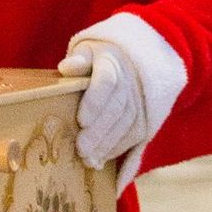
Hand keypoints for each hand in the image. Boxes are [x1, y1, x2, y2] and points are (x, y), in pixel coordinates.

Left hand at [58, 40, 146, 169]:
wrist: (126, 61)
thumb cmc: (97, 60)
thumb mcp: (86, 52)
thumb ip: (77, 61)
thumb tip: (66, 67)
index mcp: (111, 61)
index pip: (107, 81)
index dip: (95, 101)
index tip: (81, 120)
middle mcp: (129, 80)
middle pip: (117, 107)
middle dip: (99, 131)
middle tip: (81, 149)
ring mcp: (140, 98)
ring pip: (127, 123)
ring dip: (108, 144)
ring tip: (88, 158)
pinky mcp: (145, 114)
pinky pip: (135, 134)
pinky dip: (119, 148)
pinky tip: (102, 158)